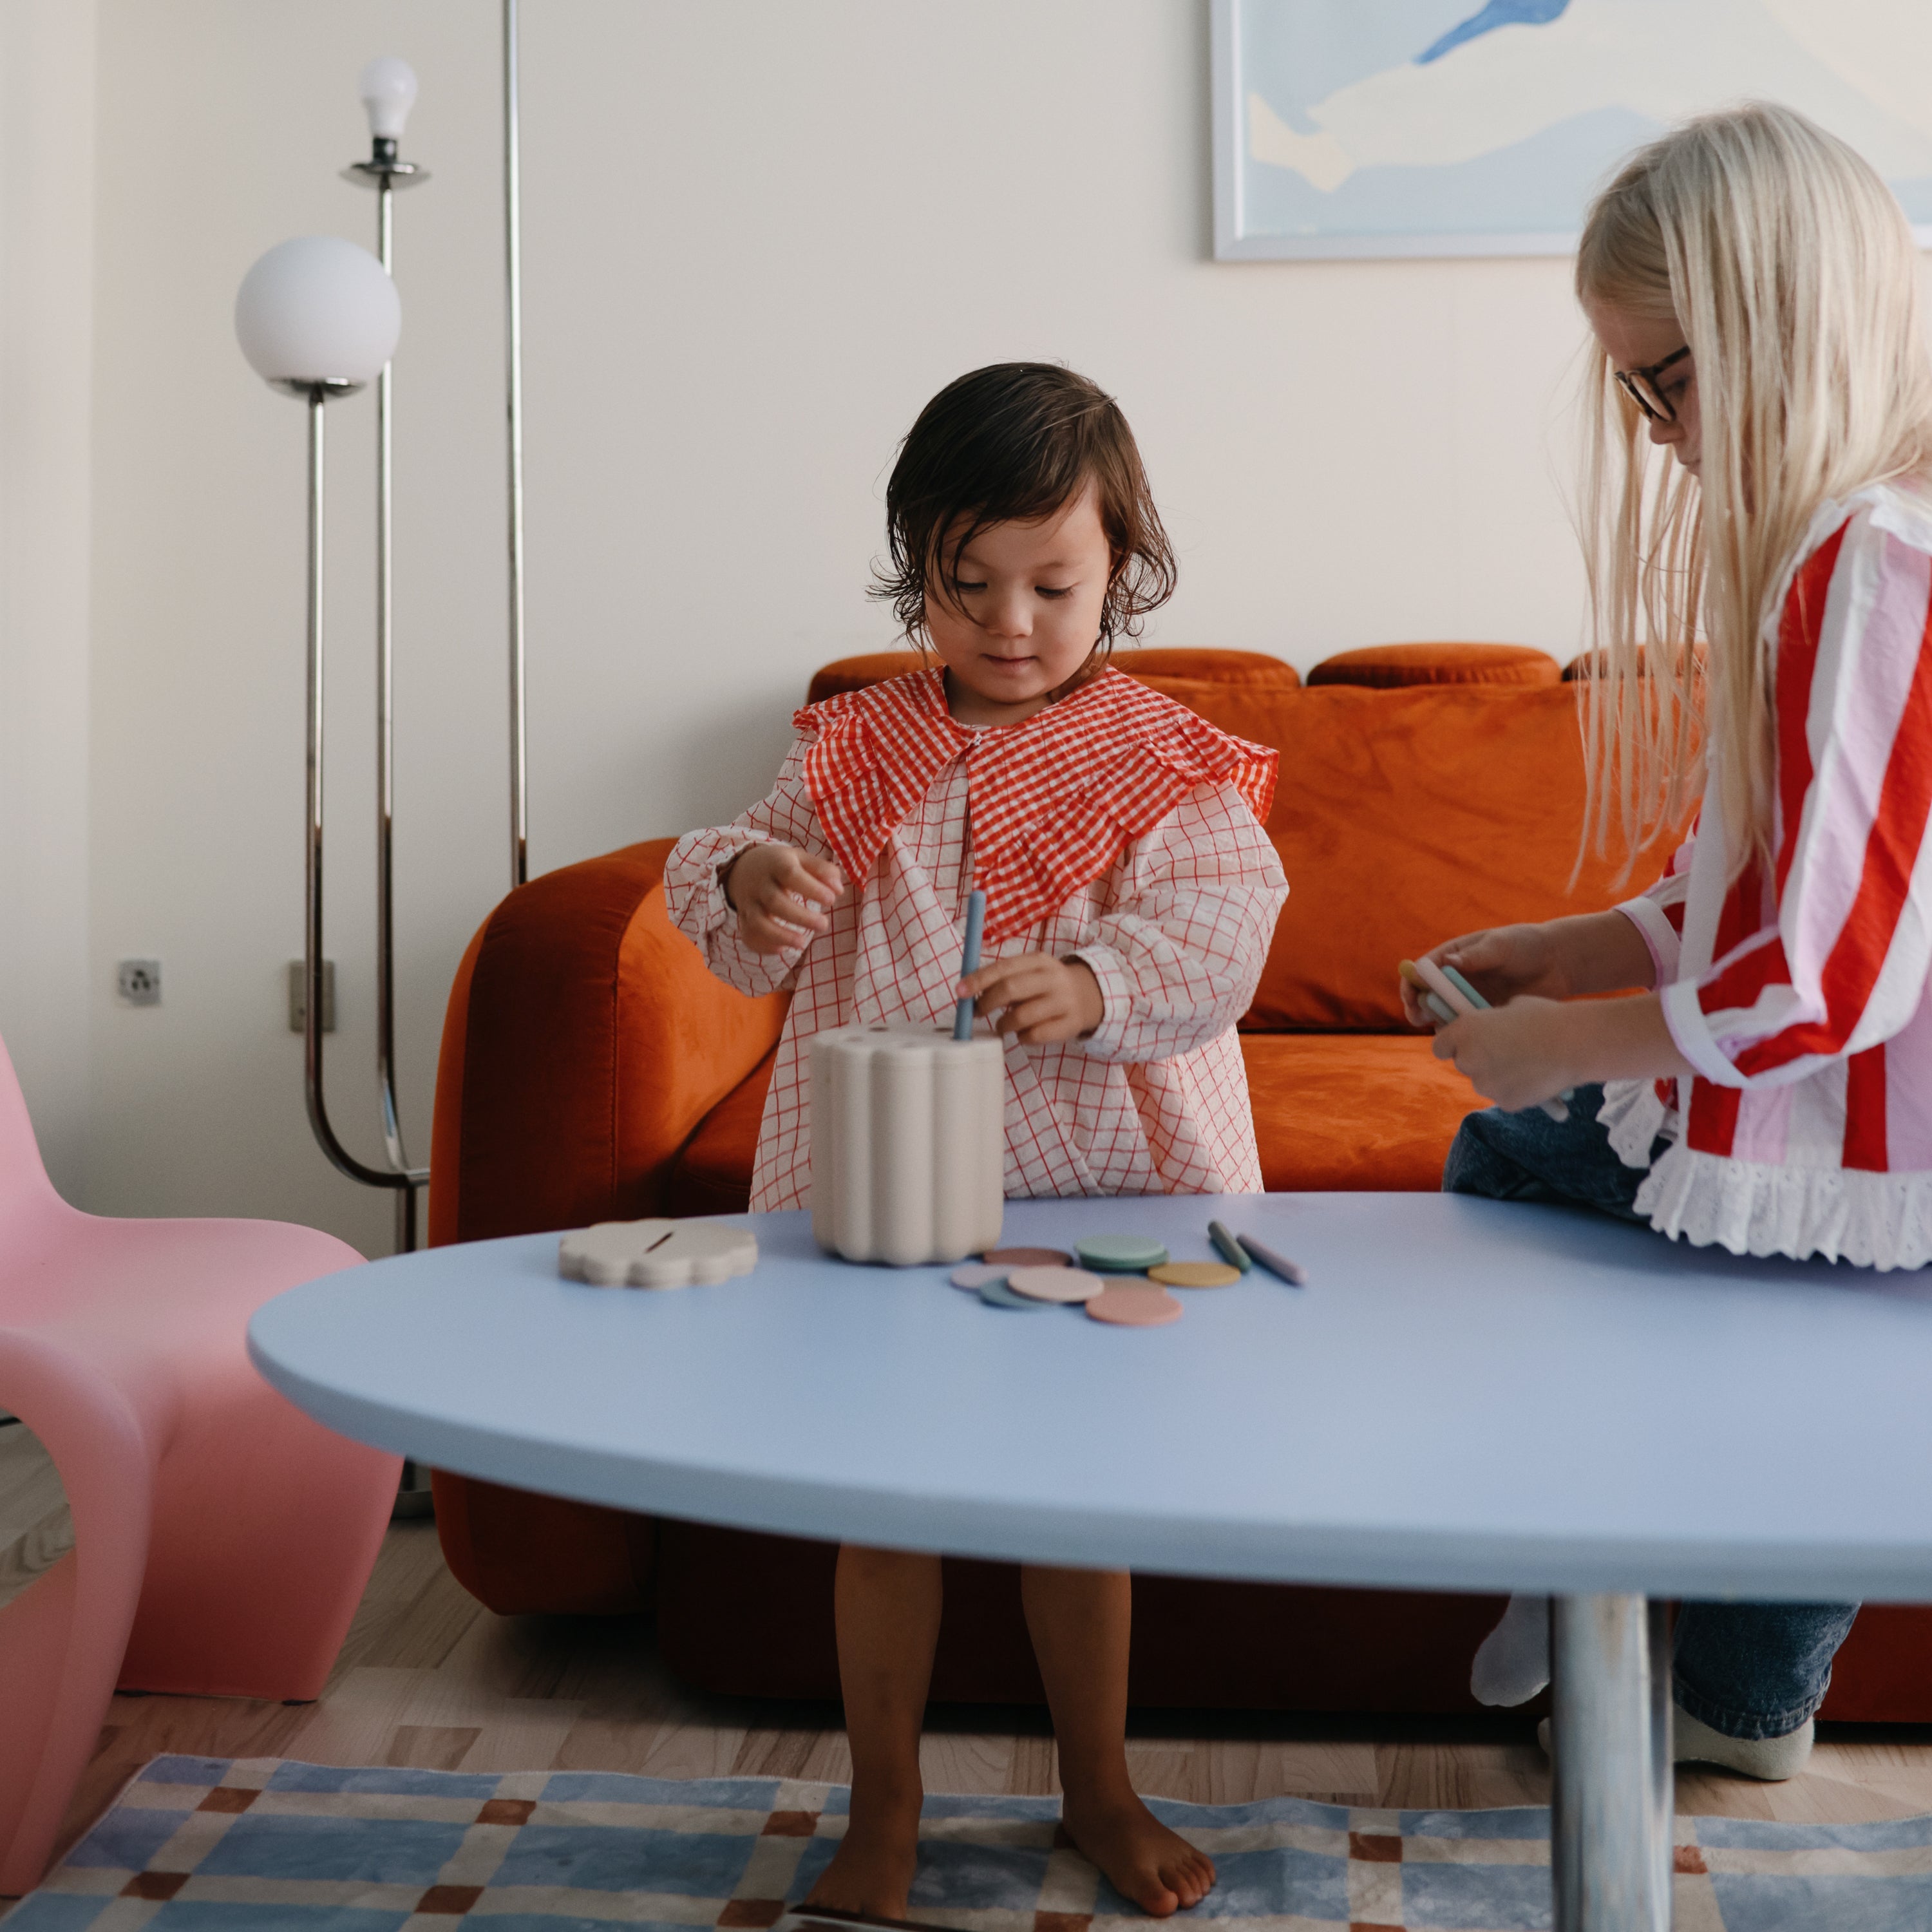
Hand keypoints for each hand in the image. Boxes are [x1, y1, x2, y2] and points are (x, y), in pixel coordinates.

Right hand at [723, 843, 844, 954]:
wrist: (743, 868)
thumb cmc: (781, 865)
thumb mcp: (801, 859)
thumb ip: (822, 870)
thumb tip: (838, 889)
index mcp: (776, 864)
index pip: (790, 874)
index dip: (811, 888)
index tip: (831, 899)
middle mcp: (759, 884)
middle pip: (775, 902)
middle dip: (800, 917)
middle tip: (824, 925)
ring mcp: (749, 903)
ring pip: (758, 922)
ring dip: (780, 936)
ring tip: (802, 944)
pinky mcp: (744, 919)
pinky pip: (748, 935)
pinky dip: (763, 945)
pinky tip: (782, 949)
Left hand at [959, 953, 1103, 1044]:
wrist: (1089, 995)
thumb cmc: (1045, 984)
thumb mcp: (1030, 971)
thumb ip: (1003, 977)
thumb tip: (967, 991)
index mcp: (1039, 960)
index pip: (1003, 968)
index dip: (979, 980)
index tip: (960, 992)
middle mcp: (1053, 978)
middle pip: (1011, 989)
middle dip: (987, 1003)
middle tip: (977, 1013)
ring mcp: (1064, 1002)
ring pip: (1022, 1017)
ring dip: (1004, 1024)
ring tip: (1003, 1025)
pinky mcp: (1070, 1024)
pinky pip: (1036, 1035)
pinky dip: (1022, 1038)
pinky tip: (1023, 1033)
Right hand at [1399, 923, 1572, 1029]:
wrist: (1557, 964)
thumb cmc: (1527, 945)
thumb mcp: (1501, 945)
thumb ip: (1476, 955)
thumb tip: (1448, 962)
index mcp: (1453, 957)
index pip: (1421, 971)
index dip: (1412, 984)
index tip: (1412, 997)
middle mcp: (1455, 979)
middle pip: (1425, 997)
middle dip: (1418, 1009)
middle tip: (1422, 1018)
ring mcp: (1468, 999)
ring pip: (1442, 1016)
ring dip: (1439, 1024)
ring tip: (1448, 1027)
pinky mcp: (1483, 1017)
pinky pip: (1466, 1029)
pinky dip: (1463, 1035)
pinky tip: (1471, 1037)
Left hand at [1431, 998, 1582, 1111]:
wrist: (1575, 1044)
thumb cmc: (1546, 1017)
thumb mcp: (1511, 1008)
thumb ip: (1491, 1021)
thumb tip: (1489, 1027)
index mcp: (1465, 1031)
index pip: (1439, 1046)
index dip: (1453, 1044)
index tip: (1467, 1043)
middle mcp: (1468, 1059)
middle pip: (1464, 1064)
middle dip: (1479, 1059)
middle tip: (1506, 1051)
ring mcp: (1486, 1084)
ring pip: (1484, 1082)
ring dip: (1498, 1076)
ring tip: (1527, 1064)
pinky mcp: (1505, 1102)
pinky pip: (1505, 1097)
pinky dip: (1516, 1090)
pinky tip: (1535, 1078)